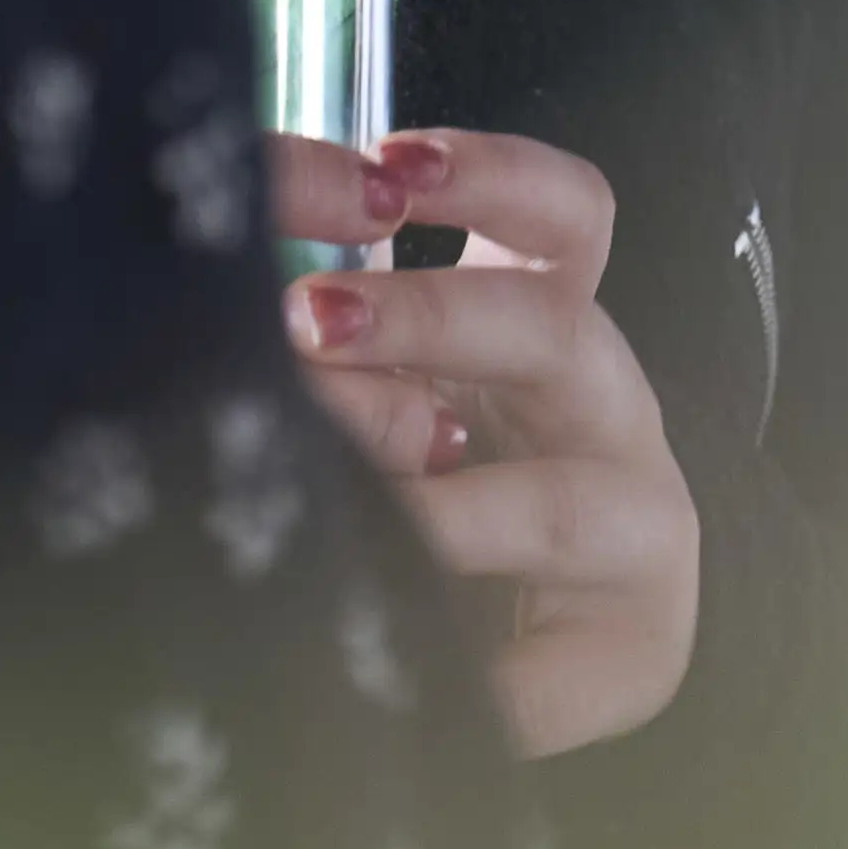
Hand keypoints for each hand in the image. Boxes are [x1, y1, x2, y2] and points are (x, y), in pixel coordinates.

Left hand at [270, 126, 698, 758]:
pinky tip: (398, 685)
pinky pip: (546, 675)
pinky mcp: (626, 649)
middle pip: (548, 332)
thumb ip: (350, 325)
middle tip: (307, 322)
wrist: (602, 617)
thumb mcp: (425, 377)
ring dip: (445, 509)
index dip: (490, 178)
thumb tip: (214, 280)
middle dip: (427, 319)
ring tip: (353, 513)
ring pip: (559, 503)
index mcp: (554, 326)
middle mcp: (605, 410)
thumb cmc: (476, 470)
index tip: (385, 163)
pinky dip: (475, 685)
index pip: (563, 218)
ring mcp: (633, 528)